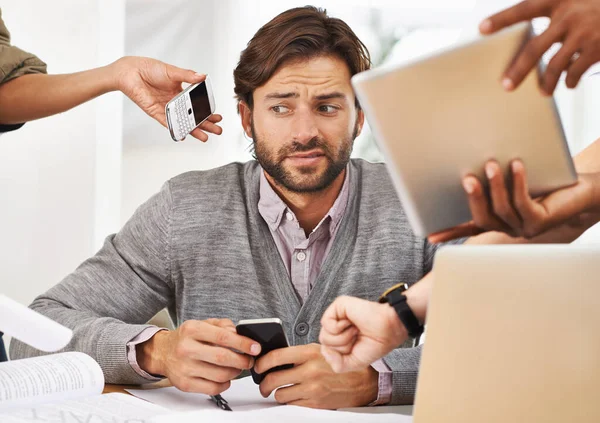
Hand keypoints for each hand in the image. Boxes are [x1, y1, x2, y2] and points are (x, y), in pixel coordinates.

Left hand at [111, 56, 222, 140]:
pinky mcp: (156, 112)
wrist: (131, 71)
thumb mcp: (172, 71)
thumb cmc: (150, 68)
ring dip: (194, 130)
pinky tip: (184, 136)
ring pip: (183, 122)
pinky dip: (175, 130)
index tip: (218, 116)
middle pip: (194, 116)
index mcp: (181, 92)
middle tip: (217, 131)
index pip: (198, 104)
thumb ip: (188, 76)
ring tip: (205, 137)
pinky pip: (168, 123)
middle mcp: (175, 102)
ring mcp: (167, 108)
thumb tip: (203, 76)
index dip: (208, 111)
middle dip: (206, 124)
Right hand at [137, 319, 260, 394]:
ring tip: (237, 367)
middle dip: (242, 361)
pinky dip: (225, 384)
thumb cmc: (186, 338)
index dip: (243, 343)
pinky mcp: (185, 384)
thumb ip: (223, 325)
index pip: (223, 337)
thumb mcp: (202, 323)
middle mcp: (186, 348)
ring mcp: (184, 368)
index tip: (255, 347)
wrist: (163, 352)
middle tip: (250, 360)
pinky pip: (213, 388)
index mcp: (192, 329)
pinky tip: (225, 377)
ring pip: (220, 375)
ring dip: (235, 372)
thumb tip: (240, 334)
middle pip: (223, 358)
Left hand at [254, 343, 378, 408]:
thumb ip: (298, 354)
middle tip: (263, 384)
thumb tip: (274, 359)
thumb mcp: (320, 350)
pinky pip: (291, 405)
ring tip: (280, 391)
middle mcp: (310, 370)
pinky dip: (289, 402)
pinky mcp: (315, 403)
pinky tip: (293, 396)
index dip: (261, 363)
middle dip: (263, 384)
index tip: (257, 367)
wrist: (362, 382)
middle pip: (273, 379)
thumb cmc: (339, 364)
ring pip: (280, 394)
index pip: (276, 357)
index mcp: (309, 353)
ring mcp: (312, 388)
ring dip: (277, 394)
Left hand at [318, 296, 406, 373]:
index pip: (327, 350)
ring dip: (343, 338)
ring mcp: (336, 315)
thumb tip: (325, 350)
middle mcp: (336, 326)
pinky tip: (351, 323)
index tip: (356, 347)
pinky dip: (340, 328)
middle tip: (357, 337)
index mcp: (339, 337)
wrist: (387, 332)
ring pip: (324, 336)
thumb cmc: (375, 344)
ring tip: (355, 330)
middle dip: (342, 347)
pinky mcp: (338, 305)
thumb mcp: (354, 363)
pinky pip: (326, 322)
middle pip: (324, 344)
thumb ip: (336, 364)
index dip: (341, 355)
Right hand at [428, 160, 599, 241]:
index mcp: (498, 220)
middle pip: (482, 218)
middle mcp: (508, 227)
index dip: (449, 231)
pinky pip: (523, 202)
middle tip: (467, 178)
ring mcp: (524, 227)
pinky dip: (518, 182)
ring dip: (495, 186)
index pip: (469, 226)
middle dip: (474, 198)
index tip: (430, 236)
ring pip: (502, 210)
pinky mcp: (541, 220)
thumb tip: (473, 160)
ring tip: (493, 164)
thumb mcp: (513, 179)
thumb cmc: (547, 181)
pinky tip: (517, 165)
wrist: (585, 190)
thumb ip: (494, 178)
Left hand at [480, 0, 599, 93]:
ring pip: (554, 65)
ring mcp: (583, 31)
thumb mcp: (576, 1)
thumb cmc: (596, 7)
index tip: (481, 28)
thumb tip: (531, 47)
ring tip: (544, 92)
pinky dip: (570, 80)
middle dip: (518, 70)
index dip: (502, 18)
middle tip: (506, 86)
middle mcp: (569, 14)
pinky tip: (569, 83)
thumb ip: (554, 15)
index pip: (524, 8)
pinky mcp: (596, 47)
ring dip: (547, 82)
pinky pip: (574, 71)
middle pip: (534, 47)